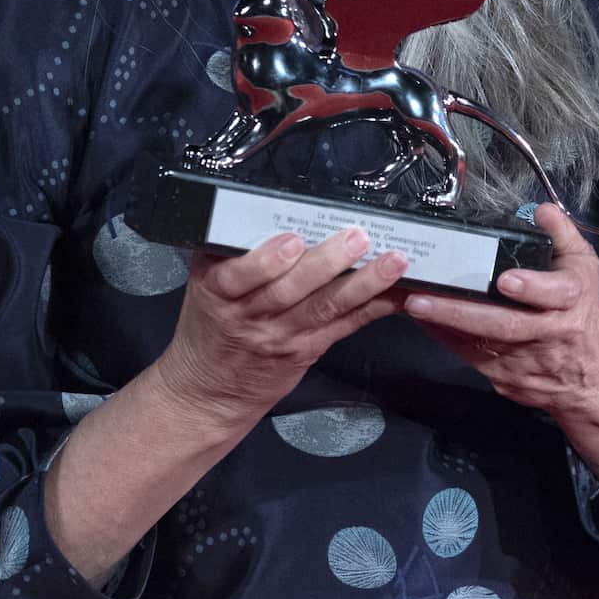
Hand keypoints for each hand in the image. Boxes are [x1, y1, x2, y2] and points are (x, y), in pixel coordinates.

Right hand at [157, 228, 407, 426]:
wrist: (210, 389)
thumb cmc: (209, 327)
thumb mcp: (202, 286)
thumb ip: (229, 254)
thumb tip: (264, 208)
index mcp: (218, 291)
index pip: (239, 275)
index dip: (267, 260)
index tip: (292, 240)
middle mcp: (251, 315)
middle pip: (290, 290)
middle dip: (327, 263)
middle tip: (357, 237)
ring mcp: (282, 335)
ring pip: (324, 307)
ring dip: (362, 283)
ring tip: (392, 262)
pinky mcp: (308, 349)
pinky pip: (345, 326)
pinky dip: (374, 307)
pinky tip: (397, 293)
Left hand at [403, 204, 598, 518]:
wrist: (594, 378)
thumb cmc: (583, 313)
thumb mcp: (584, 267)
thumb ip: (561, 235)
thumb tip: (540, 210)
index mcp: (572, 302)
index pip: (555, 294)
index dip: (531, 287)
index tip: (506, 280)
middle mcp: (548, 334)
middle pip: (504, 325)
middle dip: (459, 313)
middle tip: (420, 298)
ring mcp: (525, 362)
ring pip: (479, 344)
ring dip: (441, 325)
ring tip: (409, 304)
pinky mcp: (506, 380)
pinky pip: (470, 357)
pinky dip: (445, 339)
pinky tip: (423, 321)